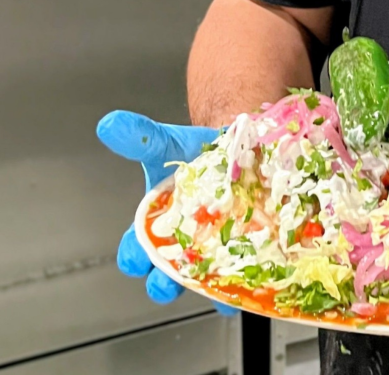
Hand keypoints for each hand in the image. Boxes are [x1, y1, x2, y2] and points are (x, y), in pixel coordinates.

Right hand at [96, 110, 234, 313]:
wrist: (241, 146)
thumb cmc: (197, 153)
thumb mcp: (168, 144)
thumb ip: (141, 138)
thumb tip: (109, 124)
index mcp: (155, 228)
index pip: (134, 253)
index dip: (134, 258)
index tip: (137, 256)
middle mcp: (181, 247)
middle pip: (164, 279)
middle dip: (165, 283)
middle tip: (171, 279)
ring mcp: (213, 253)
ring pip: (203, 285)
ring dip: (208, 290)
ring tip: (217, 290)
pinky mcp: (245, 253)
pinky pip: (241, 279)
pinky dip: (245, 284)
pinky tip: (252, 283)